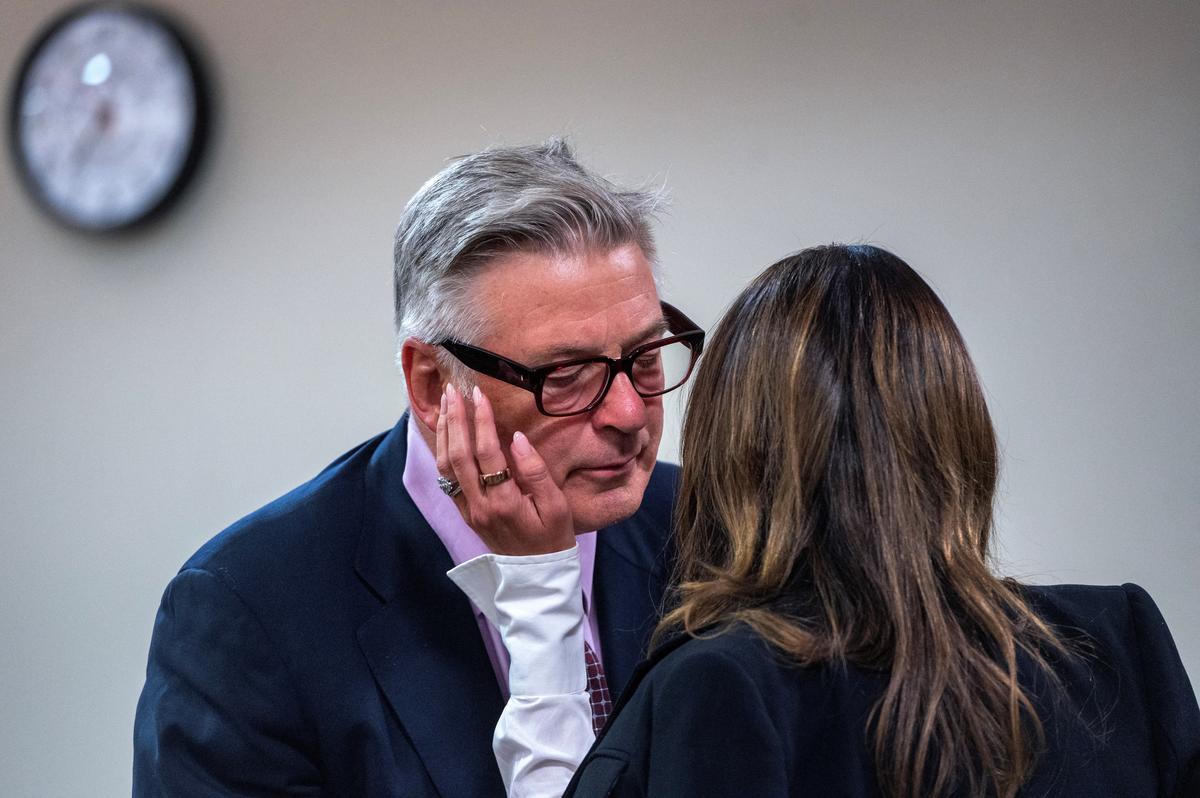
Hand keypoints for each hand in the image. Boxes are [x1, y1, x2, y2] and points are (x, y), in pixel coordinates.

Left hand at [436, 383, 574, 554]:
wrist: (535, 579)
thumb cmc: (552, 540)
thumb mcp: (557, 507)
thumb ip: (537, 472)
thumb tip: (518, 439)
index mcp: (504, 502)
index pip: (487, 453)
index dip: (481, 421)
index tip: (479, 395)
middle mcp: (479, 506)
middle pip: (458, 456)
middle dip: (455, 420)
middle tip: (453, 390)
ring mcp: (469, 510)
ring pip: (445, 467)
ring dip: (444, 433)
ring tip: (444, 404)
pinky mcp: (465, 514)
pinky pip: (446, 479)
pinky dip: (441, 452)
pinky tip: (443, 433)